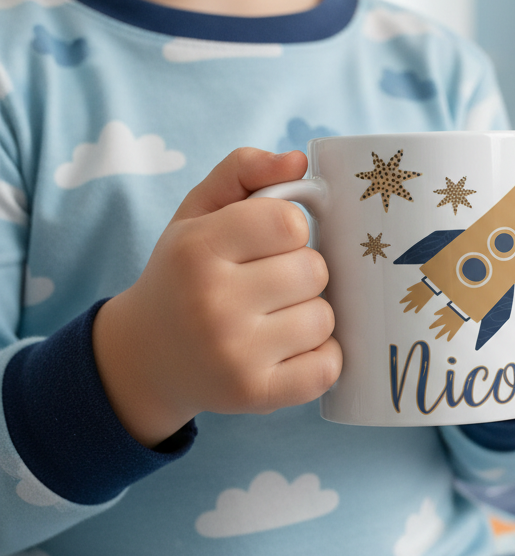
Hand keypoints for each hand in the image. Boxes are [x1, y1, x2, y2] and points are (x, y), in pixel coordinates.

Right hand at [92, 149, 342, 446]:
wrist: (145, 356)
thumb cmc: (184, 273)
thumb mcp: (197, 213)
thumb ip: (243, 171)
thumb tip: (300, 160)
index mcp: (197, 248)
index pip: (290, 222)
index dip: (290, 229)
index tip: (270, 242)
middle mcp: (212, 303)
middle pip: (314, 270)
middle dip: (302, 271)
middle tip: (272, 282)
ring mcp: (235, 355)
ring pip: (325, 317)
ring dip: (311, 313)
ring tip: (276, 315)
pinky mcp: (256, 395)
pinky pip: (328, 366)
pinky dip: (321, 356)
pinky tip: (291, 347)